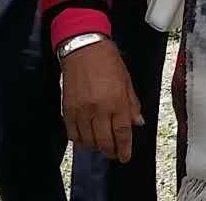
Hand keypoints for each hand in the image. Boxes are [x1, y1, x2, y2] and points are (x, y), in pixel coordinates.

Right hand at [60, 39, 143, 161]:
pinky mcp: (67, 110)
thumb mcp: (127, 81)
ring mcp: (81, 111)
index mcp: (117, 101)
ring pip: (88, 141)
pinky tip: (86, 138)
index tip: (125, 157)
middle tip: (114, 153)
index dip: (124, 148)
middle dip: (110, 151)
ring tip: (101, 145)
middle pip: (104, 140)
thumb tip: (137, 122)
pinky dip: (80, 140)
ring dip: (96, 147)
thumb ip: (132, 104)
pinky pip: (72, 134)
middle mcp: (99, 109)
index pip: (122, 132)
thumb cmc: (108, 62)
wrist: (83, 49)